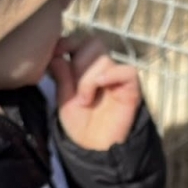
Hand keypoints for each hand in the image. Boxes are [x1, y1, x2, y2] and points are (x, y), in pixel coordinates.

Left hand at [51, 35, 141, 151]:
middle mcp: (104, 68)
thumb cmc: (79, 124)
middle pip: (93, 43)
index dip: (68, 42)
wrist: (93, 147)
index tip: (56, 53)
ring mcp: (118, 77)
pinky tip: (99, 88)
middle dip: (79, 63)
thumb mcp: (63, 98)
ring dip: (88, 79)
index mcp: (86, 66)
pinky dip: (112, 75)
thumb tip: (56, 54)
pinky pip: (127, 71)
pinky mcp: (131, 88)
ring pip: (104, 58)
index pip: (81, 40)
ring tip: (84, 100)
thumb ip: (61, 75)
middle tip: (74, 89)